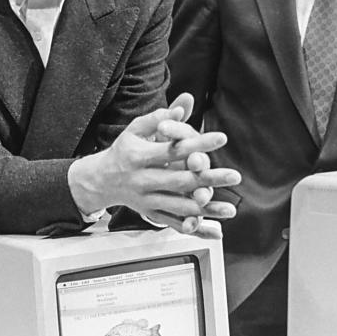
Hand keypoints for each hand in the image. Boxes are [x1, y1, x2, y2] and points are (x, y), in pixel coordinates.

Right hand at [68, 94, 240, 237]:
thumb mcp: (135, 129)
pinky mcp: (151, 214)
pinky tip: (215, 230)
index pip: (173, 149)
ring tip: (230, 207)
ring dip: (207, 208)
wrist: (102, 180)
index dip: (198, 144)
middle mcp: (143, 180)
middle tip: (234, 176)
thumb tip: (182, 105)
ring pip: (180, 207)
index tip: (221, 139)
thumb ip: (159, 117)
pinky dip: (196, 228)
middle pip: (180, 181)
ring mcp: (147, 200)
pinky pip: (176, 224)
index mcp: (139, 156)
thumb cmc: (124, 150)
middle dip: (209, 179)